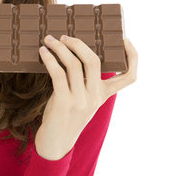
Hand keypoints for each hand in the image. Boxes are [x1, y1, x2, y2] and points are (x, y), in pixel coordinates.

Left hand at [35, 35, 137, 159]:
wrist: (56, 139)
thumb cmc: (67, 112)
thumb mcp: (83, 97)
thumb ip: (84, 80)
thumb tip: (72, 50)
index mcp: (104, 94)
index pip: (129, 77)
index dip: (132, 57)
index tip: (125, 40)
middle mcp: (96, 96)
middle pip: (94, 61)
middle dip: (78, 43)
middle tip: (64, 36)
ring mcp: (81, 100)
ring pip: (73, 64)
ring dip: (59, 48)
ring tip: (49, 40)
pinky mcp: (64, 101)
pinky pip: (58, 73)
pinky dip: (50, 59)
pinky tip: (43, 52)